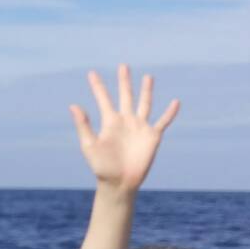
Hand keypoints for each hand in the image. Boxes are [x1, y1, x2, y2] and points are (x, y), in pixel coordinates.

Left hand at [70, 64, 178, 193]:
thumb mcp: (90, 145)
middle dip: (124, 82)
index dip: (97, 86)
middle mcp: (125, 121)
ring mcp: (140, 127)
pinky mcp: (152, 136)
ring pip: (145, 104)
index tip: (91, 73)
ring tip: (148, 76)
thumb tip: (73, 105)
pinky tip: (175, 102)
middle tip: (123, 66)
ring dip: (146, 91)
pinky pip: (163, 121)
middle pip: (126, 96)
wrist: (119, 182)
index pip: (103, 99)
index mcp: (109, 122)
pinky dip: (170, 112)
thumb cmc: (102, 167)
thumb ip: (84, 125)